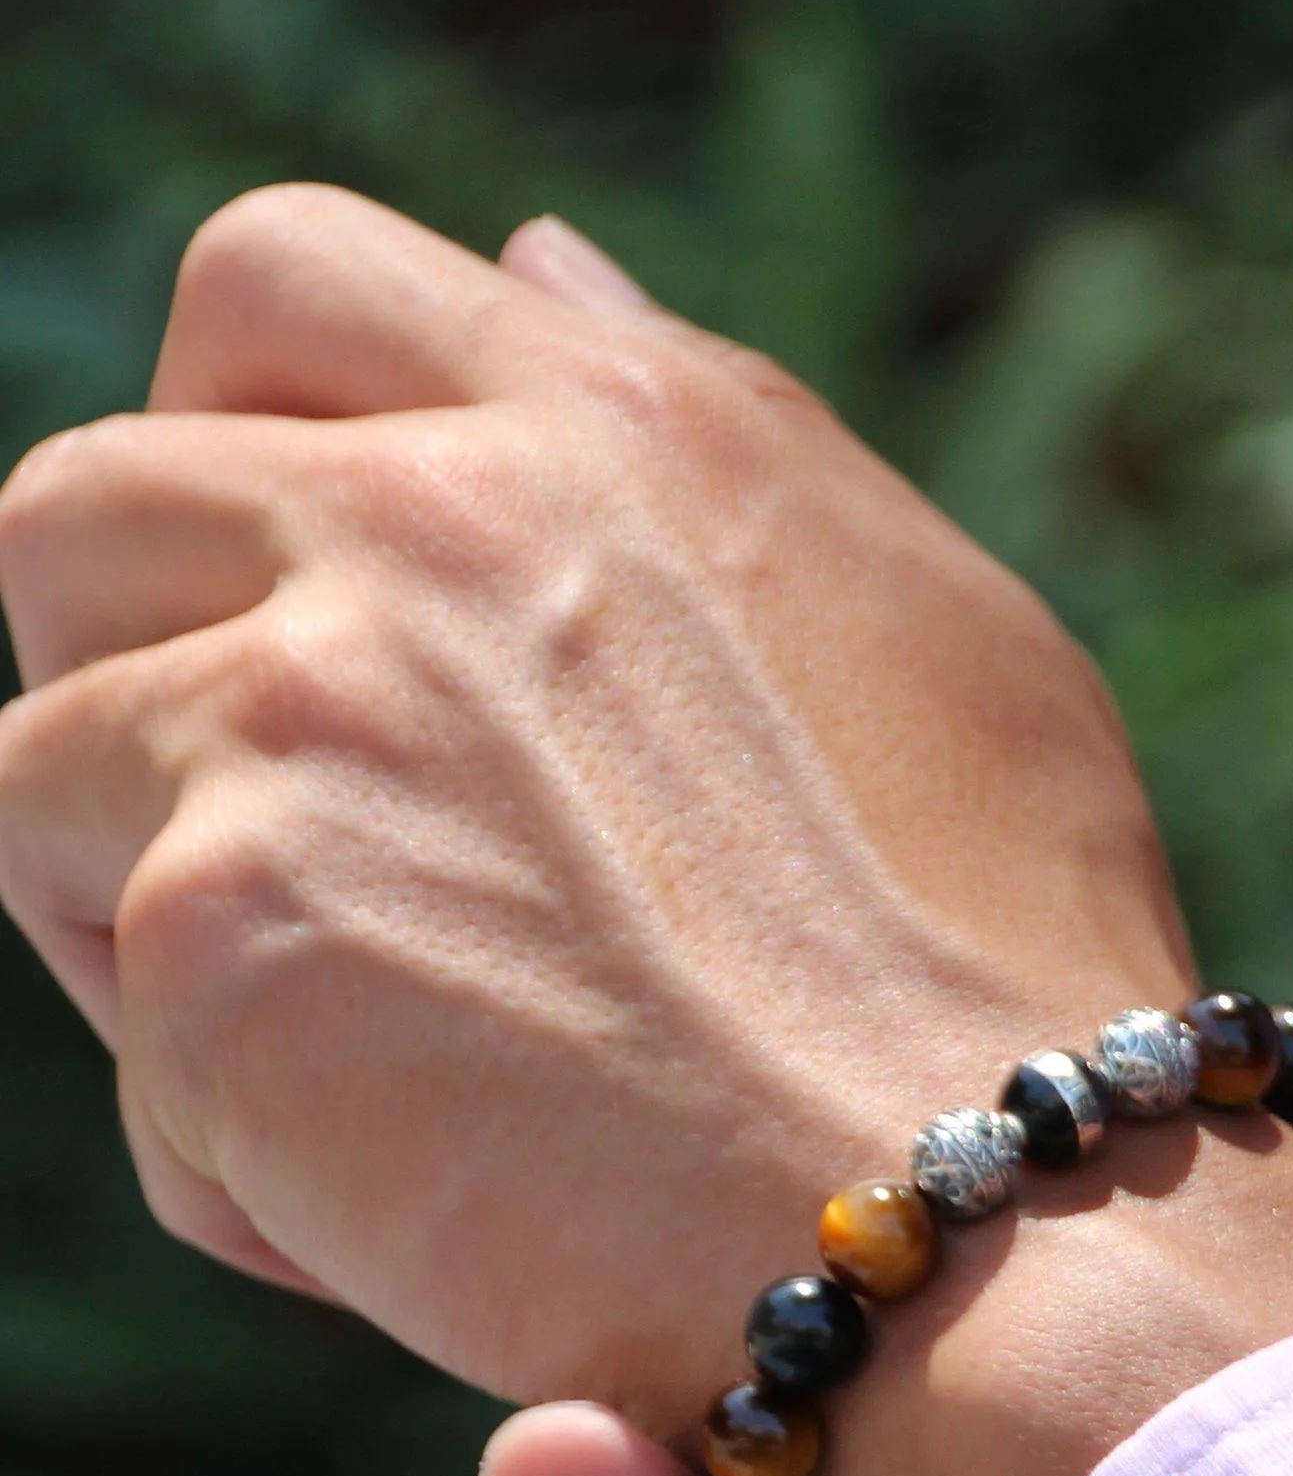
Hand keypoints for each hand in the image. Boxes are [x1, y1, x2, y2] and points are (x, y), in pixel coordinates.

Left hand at [0, 191, 1292, 1475]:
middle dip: (138, 680)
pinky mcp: (223, 921)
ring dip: (161, 922)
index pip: (290, 284)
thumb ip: (724, 429)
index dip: (239, 426)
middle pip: (81, 509)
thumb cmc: (1013, 958)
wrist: (995, 1223)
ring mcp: (310, 704)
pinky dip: (242, 1145)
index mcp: (620, 424)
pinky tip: (435, 1204)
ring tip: (388, 1059)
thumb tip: (534, 251)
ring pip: (40, 775)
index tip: (288, 590)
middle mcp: (439, 515)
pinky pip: (134, 1038)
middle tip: (294, 848)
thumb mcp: (941, 627)